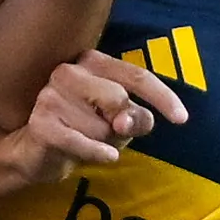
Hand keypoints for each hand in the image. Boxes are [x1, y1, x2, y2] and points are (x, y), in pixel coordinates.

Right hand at [11, 50, 189, 178]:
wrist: (36, 152)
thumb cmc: (83, 130)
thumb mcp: (120, 124)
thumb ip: (136, 118)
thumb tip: (125, 119)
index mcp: (92, 62)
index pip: (136, 75)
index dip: (162, 96)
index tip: (182, 119)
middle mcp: (69, 71)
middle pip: (118, 100)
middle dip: (119, 126)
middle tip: (104, 133)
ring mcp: (51, 95)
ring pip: (101, 127)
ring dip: (101, 143)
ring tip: (83, 141)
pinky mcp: (41, 122)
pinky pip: (82, 142)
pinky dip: (96, 153)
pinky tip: (102, 157)